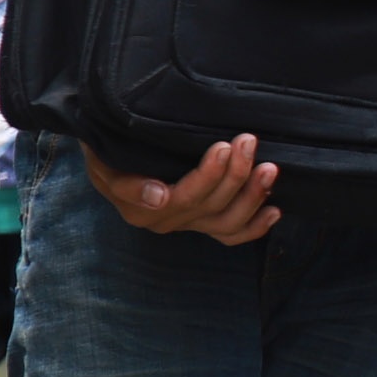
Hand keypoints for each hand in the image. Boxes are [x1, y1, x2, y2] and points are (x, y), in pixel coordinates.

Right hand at [85, 136, 279, 244]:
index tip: (223, 148)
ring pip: (226, 221)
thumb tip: (159, 197)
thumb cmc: (107, 152)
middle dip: (234, 173)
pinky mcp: (204, 224)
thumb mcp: (102, 161)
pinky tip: (274, 210)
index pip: (181, 196)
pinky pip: (232, 235)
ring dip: (252, 196)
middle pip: (209, 204)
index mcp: (139, 208)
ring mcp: (188, 224)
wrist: (110, 155)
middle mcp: (166, 221)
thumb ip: (124, 183)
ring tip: (269, 168)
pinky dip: (256, 226)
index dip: (208, 175)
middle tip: (248, 141)